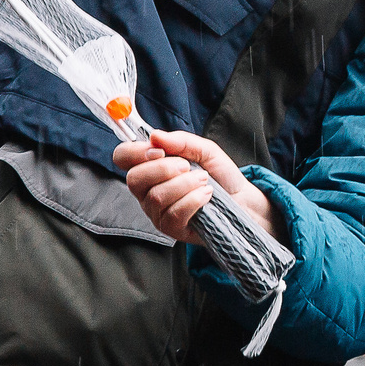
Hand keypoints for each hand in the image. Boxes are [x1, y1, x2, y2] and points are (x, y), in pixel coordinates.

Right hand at [115, 129, 276, 247]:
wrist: (242, 200)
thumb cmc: (219, 175)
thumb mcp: (205, 150)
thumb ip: (181, 141)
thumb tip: (155, 136)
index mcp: (150, 168)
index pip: (122, 157)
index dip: (134, 152)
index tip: (159, 151)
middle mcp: (147, 192)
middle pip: (134, 179)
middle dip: (163, 169)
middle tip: (187, 166)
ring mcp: (157, 213)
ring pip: (156, 197)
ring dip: (184, 184)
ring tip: (203, 180)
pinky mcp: (172, 229)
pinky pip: (173, 214)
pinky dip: (193, 200)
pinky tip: (206, 195)